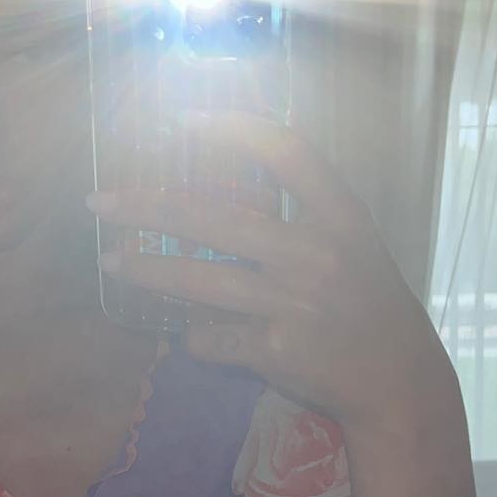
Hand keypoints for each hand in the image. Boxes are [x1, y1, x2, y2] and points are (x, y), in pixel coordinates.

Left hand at [87, 111, 454, 430]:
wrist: (397, 378)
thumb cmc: (367, 303)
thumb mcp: (353, 244)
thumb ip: (302, 215)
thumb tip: (225, 194)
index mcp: (342, 216)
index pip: (287, 152)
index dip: (234, 128)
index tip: (183, 118)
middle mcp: (317, 253)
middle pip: (213, 217)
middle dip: (146, 206)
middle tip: (99, 201)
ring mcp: (294, 303)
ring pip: (199, 281)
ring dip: (147, 270)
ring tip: (110, 262)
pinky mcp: (276, 351)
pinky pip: (212, 338)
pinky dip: (195, 337)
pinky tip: (189, 335)